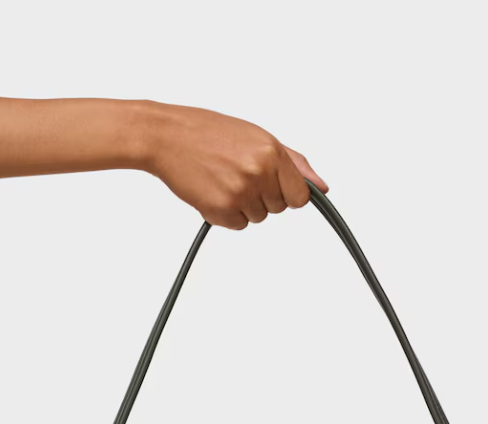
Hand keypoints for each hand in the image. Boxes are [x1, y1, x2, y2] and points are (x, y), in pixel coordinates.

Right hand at [139, 102, 327, 229]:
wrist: (166, 136)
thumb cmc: (208, 133)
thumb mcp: (256, 137)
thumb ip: (293, 163)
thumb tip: (321, 187)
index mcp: (272, 152)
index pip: (300, 195)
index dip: (286, 193)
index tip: (272, 187)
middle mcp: (259, 172)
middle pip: (278, 208)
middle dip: (262, 197)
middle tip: (236, 174)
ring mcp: (241, 193)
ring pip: (257, 218)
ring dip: (242, 206)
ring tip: (222, 180)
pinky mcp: (221, 210)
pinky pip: (237, 225)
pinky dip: (225, 215)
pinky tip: (212, 191)